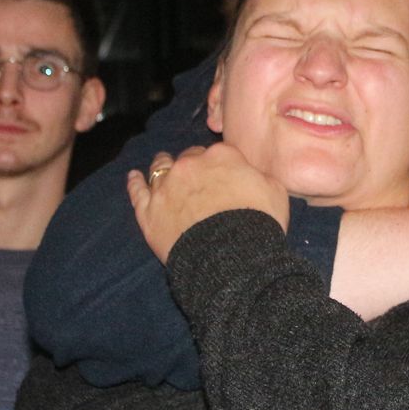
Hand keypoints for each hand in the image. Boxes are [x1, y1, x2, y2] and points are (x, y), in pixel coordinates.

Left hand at [125, 144, 289, 263]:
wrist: (232, 256)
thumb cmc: (259, 223)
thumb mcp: (275, 192)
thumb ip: (260, 176)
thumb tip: (253, 175)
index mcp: (222, 155)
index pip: (218, 152)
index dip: (221, 164)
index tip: (224, 175)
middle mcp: (190, 164)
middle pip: (188, 158)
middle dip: (193, 166)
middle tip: (197, 179)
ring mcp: (166, 186)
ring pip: (160, 167)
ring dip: (162, 166)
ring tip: (161, 165)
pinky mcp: (149, 211)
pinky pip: (137, 192)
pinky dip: (134, 183)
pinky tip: (133, 177)